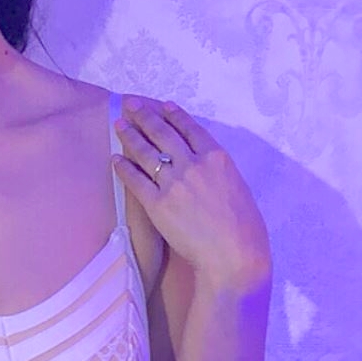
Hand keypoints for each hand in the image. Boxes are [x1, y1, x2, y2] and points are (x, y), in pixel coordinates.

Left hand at [112, 96, 271, 295]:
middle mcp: (193, 164)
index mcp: (217, 157)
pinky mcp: (157, 204)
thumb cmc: (245, 227)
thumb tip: (203, 163)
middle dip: (144, 115)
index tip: (161, 105)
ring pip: (145, 152)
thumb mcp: (238, 185)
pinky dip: (124, 167)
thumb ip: (217, 170)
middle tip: (130, 104)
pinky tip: (116, 159)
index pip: (189, 127)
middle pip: (162, 133)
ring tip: (119, 124)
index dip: (173, 114)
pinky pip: (136, 180)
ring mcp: (173, 183)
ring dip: (130, 135)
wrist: (233, 256)